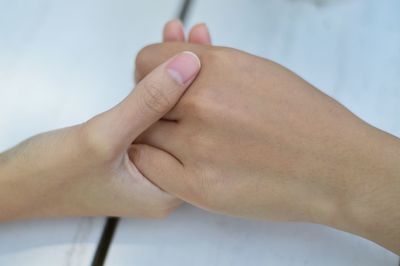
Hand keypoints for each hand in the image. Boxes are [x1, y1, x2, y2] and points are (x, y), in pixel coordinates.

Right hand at [0, 51, 200, 219]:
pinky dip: (154, 85)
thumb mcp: (102, 137)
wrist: (14, 185)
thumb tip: (189, 65)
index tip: (208, 50)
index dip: (208, 88)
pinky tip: (161, 61)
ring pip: (169, 113)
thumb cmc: (50, 174)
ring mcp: (147, 164)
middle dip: (192, 74)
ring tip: (180, 36)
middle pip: (188, 121)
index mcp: (166, 190)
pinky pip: (150, 114)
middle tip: (197, 34)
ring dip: (173, 75)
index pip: (198, 136)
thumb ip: (148, 103)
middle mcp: (163, 179)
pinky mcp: (131, 152)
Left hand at [133, 42, 399, 252]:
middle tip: (173, 115)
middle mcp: (202, 103)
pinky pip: (150, 168)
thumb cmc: (302, 116)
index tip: (160, 85)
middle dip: (154, 105)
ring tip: (183, 140)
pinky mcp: (198, 187)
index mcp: (217, 68)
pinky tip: (176, 161)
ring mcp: (197, 148)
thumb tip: (176, 54)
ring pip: (144, 134)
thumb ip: (210, 64)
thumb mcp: (256, 71)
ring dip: (157, 135)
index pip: (148, 61)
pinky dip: (156, 162)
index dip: (151, 73)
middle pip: (143, 98)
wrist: (334, 165)